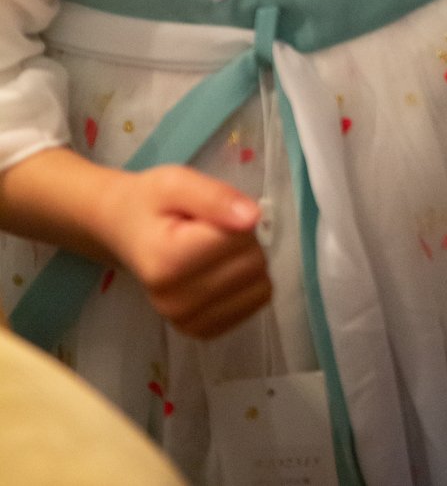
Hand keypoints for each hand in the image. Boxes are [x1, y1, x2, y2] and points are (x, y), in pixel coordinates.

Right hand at [98, 165, 271, 338]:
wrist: (121, 230)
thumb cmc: (149, 203)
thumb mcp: (176, 182)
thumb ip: (215, 196)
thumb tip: (253, 218)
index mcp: (168, 260)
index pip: (240, 238)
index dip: (236, 216)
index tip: (210, 212)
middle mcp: (174, 300)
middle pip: (253, 265)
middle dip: (244, 240)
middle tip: (212, 230)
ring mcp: (185, 321)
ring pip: (258, 288)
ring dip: (247, 263)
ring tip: (215, 250)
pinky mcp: (198, 331)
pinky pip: (252, 307)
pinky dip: (245, 286)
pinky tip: (219, 272)